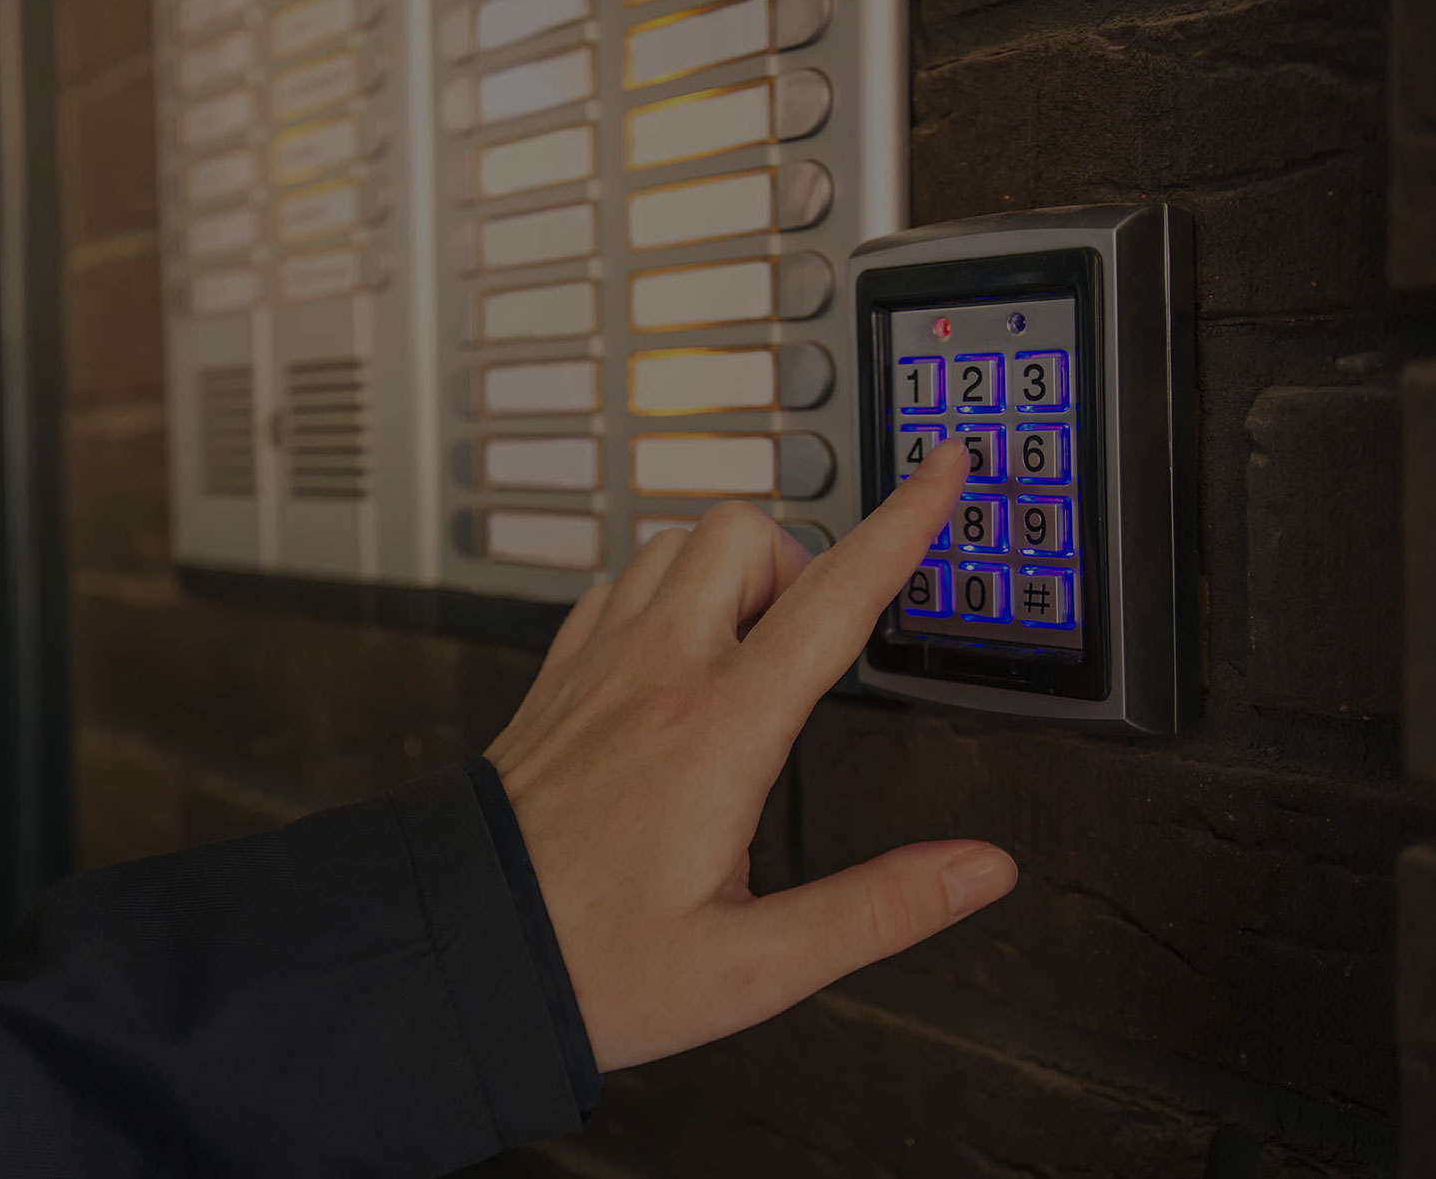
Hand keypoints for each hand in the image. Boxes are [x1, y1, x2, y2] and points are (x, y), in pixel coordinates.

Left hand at [485, 438, 1016, 1071]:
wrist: (458, 954)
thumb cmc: (593, 965)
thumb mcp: (754, 966)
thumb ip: (877, 910)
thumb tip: (977, 870)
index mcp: (718, 733)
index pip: (833, 597)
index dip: (903, 524)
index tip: (942, 470)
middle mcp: (654, 676)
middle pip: (743, 533)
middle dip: (801, 559)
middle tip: (819, 640)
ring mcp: (596, 667)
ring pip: (673, 543)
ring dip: (730, 570)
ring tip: (753, 652)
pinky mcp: (558, 678)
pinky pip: (618, 583)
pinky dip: (663, 592)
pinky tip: (676, 659)